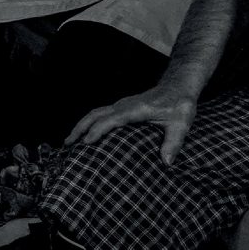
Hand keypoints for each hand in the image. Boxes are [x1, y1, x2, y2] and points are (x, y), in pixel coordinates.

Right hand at [69, 85, 197, 162]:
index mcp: (135, 109)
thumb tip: (167, 163)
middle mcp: (124, 105)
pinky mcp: (121, 108)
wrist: (178, 86)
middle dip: (79, 128)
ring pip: (94, 113)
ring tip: (69, 142)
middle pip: (95, 115)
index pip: (110, 119)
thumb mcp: (181, 123)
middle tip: (67, 145)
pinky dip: (88, 123)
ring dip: (81, 125)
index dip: (97, 130)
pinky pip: (100, 114)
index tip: (85, 143)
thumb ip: (174, 142)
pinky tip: (85, 134)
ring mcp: (121, 105)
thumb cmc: (180, 104)